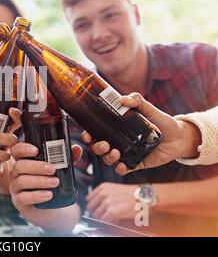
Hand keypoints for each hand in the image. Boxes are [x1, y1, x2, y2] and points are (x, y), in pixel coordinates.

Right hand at [9, 142, 81, 219]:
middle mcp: (16, 173)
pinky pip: (24, 198)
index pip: (16, 151)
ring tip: (55, 182)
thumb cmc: (50, 182)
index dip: (23, 149)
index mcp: (23, 161)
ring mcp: (15, 187)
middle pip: (20, 166)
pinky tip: (49, 195)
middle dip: (36, 166)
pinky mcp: (19, 201)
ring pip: (22, 181)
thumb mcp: (59, 169)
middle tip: (53, 169)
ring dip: (39, 181)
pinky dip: (37, 196)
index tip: (36, 150)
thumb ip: (66, 159)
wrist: (50, 207)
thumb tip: (77, 148)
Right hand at [84, 92, 201, 174]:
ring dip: (108, 157)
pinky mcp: (137, 163)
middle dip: (97, 147)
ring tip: (116, 153)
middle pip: (99, 147)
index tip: (88, 134)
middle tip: (104, 144)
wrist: (179, 137)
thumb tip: (122, 98)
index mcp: (117, 128)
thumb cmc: (162, 121)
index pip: (97, 132)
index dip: (89, 134)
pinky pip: (124, 169)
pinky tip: (122, 166)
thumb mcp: (149, 108)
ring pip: (109, 159)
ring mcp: (127, 153)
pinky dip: (121, 169)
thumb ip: (137, 101)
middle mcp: (119, 141)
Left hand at [86, 182, 137, 223]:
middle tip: (108, 215)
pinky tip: (117, 219)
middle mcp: (103, 193)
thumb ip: (105, 196)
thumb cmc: (135, 194)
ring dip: (104, 218)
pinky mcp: (112, 211)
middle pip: (91, 208)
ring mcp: (107, 202)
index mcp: (103, 187)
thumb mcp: (115, 190)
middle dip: (98, 213)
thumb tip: (98, 205)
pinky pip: (104, 220)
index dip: (94, 206)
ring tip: (114, 217)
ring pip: (96, 215)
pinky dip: (109, 222)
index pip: (89, 199)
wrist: (146, 196)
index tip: (100, 209)